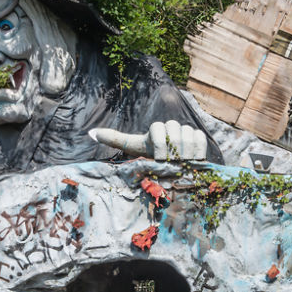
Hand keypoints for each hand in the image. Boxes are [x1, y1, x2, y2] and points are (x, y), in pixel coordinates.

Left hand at [89, 120, 207, 160]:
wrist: (171, 166)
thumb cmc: (150, 158)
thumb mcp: (133, 148)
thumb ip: (115, 139)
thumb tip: (91, 132)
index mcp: (156, 128)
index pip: (159, 131)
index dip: (159, 148)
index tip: (158, 161)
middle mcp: (172, 125)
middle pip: (175, 136)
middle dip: (173, 154)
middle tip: (170, 166)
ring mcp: (186, 130)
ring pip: (189, 138)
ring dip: (185, 155)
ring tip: (180, 165)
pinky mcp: (199, 136)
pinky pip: (200, 140)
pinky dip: (197, 152)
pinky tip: (192, 162)